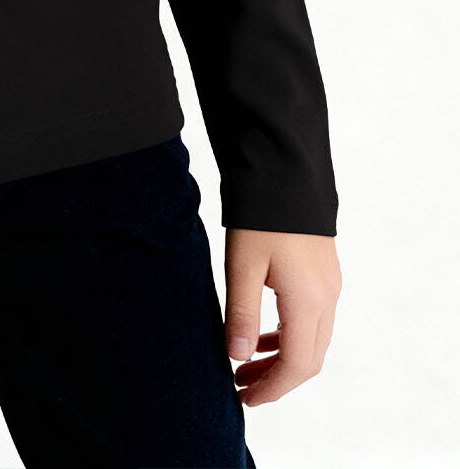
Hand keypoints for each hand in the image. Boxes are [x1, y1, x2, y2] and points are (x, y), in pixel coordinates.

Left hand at [224, 228, 341, 406]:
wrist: (284, 169)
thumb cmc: (260, 214)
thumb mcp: (242, 264)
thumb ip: (241, 314)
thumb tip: (237, 358)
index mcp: (308, 300)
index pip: (297, 365)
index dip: (272, 389)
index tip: (245, 399)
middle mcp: (327, 298)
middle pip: (309, 359)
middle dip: (277, 379)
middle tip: (241, 386)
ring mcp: (329, 285)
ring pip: (312, 340)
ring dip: (282, 358)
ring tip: (246, 363)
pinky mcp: (324, 272)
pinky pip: (313, 319)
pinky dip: (290, 335)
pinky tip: (263, 332)